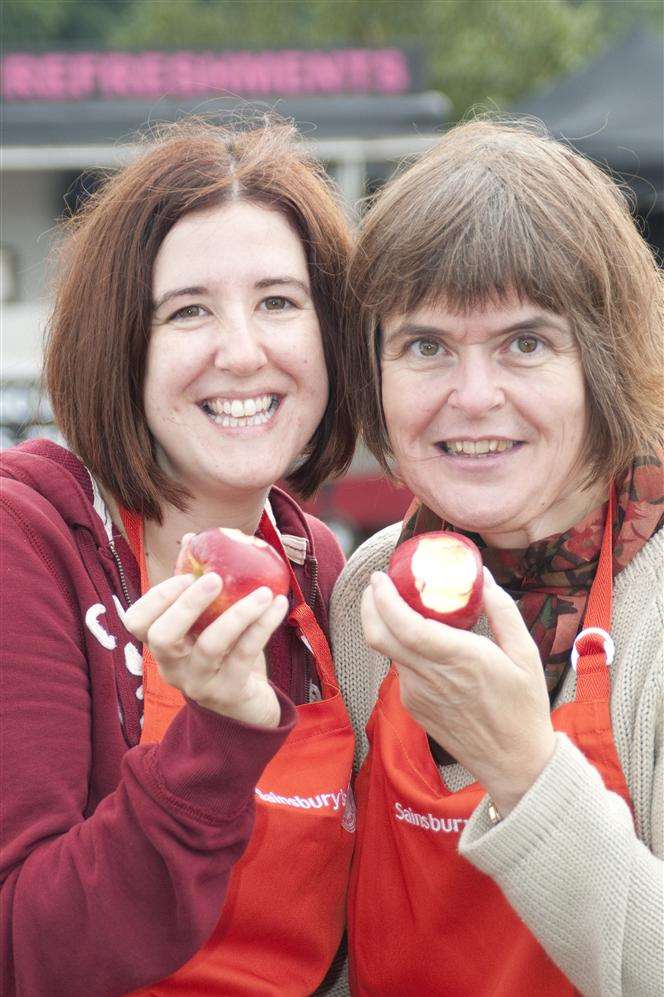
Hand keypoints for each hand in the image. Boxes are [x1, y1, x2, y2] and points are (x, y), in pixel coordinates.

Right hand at [124, 572, 288, 727]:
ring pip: (210, 646)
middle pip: (163, 637)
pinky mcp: (228, 693)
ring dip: (238, 614)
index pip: (136, 623)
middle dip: (187, 604)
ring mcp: (198, 683)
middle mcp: (172, 667)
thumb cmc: (223, 650)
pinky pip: (244, 655)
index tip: (186, 576)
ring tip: (264, 592)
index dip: (156, 598)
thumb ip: (195, 582)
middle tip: (215, 579)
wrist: (245, 703)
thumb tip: (192, 536)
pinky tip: (278, 604)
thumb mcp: (206, 619)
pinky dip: (262, 626)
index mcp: (162, 644)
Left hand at [361, 568, 555, 813]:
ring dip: (385, 625)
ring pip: (388, 652)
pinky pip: (400, 669)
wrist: (514, 764)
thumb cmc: (524, 708)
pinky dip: (401, 648)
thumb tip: (482, 575)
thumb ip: (502, 610)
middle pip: (379, 636)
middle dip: (370, 605)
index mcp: (459, 658)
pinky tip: (419, 641)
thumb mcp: (526, 653)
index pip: (404, 625)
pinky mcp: (414, 707)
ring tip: (402, 606)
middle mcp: (430, 676)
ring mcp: (417, 694)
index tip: (381, 576)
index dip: (384, 599)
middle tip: (378, 584)